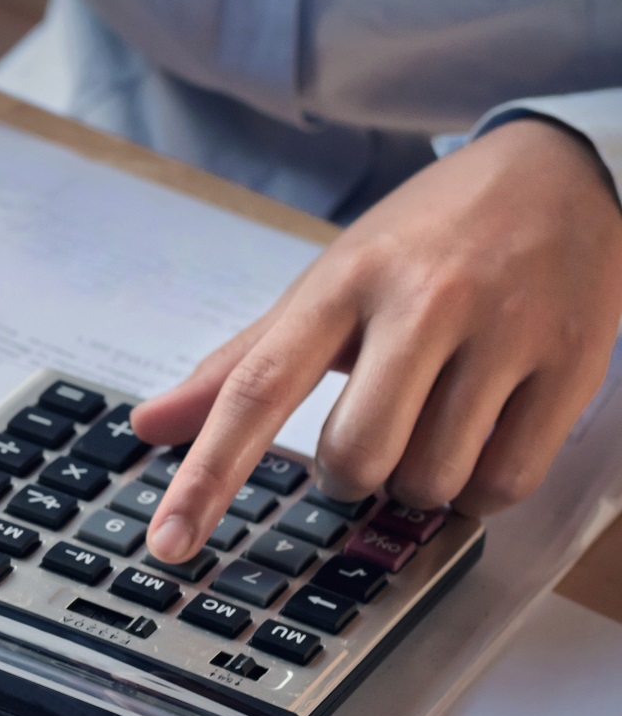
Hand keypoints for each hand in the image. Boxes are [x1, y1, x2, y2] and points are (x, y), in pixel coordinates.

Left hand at [135, 117, 621, 563]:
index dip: (206, 476)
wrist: (561, 172)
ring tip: (432, 426)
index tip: (169, 543)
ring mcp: (504, 329)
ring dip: (417, 483)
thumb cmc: (424, 241)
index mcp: (342, 283)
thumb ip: (239, 364)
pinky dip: (479, 490)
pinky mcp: (571, 360)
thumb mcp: (326, 284)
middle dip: (349, 474)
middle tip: (368, 437)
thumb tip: (145, 427)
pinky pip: (504, 483)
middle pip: (355, 455)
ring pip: (430, 479)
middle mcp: (422, 300)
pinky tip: (478, 445)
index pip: (256, 389)